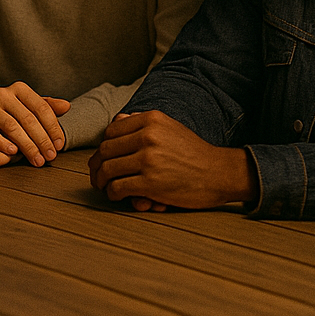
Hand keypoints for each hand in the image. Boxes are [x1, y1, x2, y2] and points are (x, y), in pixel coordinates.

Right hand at [0, 82, 69, 167]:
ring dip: (26, 146)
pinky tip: (13, 152)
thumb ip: (47, 107)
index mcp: (19, 89)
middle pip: (28, 118)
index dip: (53, 127)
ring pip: (11, 126)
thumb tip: (67, 106)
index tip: (60, 145)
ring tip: (37, 159)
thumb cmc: (9, 114)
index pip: (41, 107)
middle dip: (42, 140)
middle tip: (51, 156)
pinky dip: (2, 143)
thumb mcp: (28, 108)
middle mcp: (3, 94)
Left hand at [89, 110, 257, 209]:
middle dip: (96, 164)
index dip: (103, 145)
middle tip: (96, 174)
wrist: (219, 173)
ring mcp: (148, 160)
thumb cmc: (193, 152)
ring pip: (108, 169)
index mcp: (151, 120)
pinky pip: (118, 187)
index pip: (112, 131)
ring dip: (100, 180)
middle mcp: (147, 136)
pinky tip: (116, 195)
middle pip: (106, 149)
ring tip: (102, 186)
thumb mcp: (169, 127)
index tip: (103, 156)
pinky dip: (112, 193)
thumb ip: (143, 122)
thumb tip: (117, 120)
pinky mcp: (150, 183)